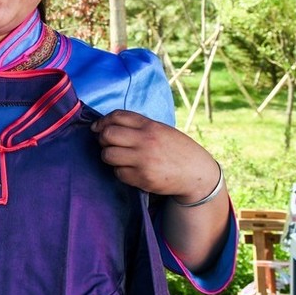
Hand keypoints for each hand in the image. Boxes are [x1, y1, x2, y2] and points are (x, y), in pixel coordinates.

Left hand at [91, 109, 219, 200]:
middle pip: (108, 135)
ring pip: (108, 155)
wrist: (197, 174)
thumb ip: (139, 126)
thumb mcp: (162, 131)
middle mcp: (146, 141)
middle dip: (103, 139)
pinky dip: (120, 172)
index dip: (103, 121)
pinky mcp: (143, 178)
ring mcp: (144, 160)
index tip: (98, 127)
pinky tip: (130, 170)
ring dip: (109, 156)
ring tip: (119, 158)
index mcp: (150, 126)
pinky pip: (118, 173)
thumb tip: (107, 125)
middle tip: (107, 144)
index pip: (117, 116)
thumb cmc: (177, 150)